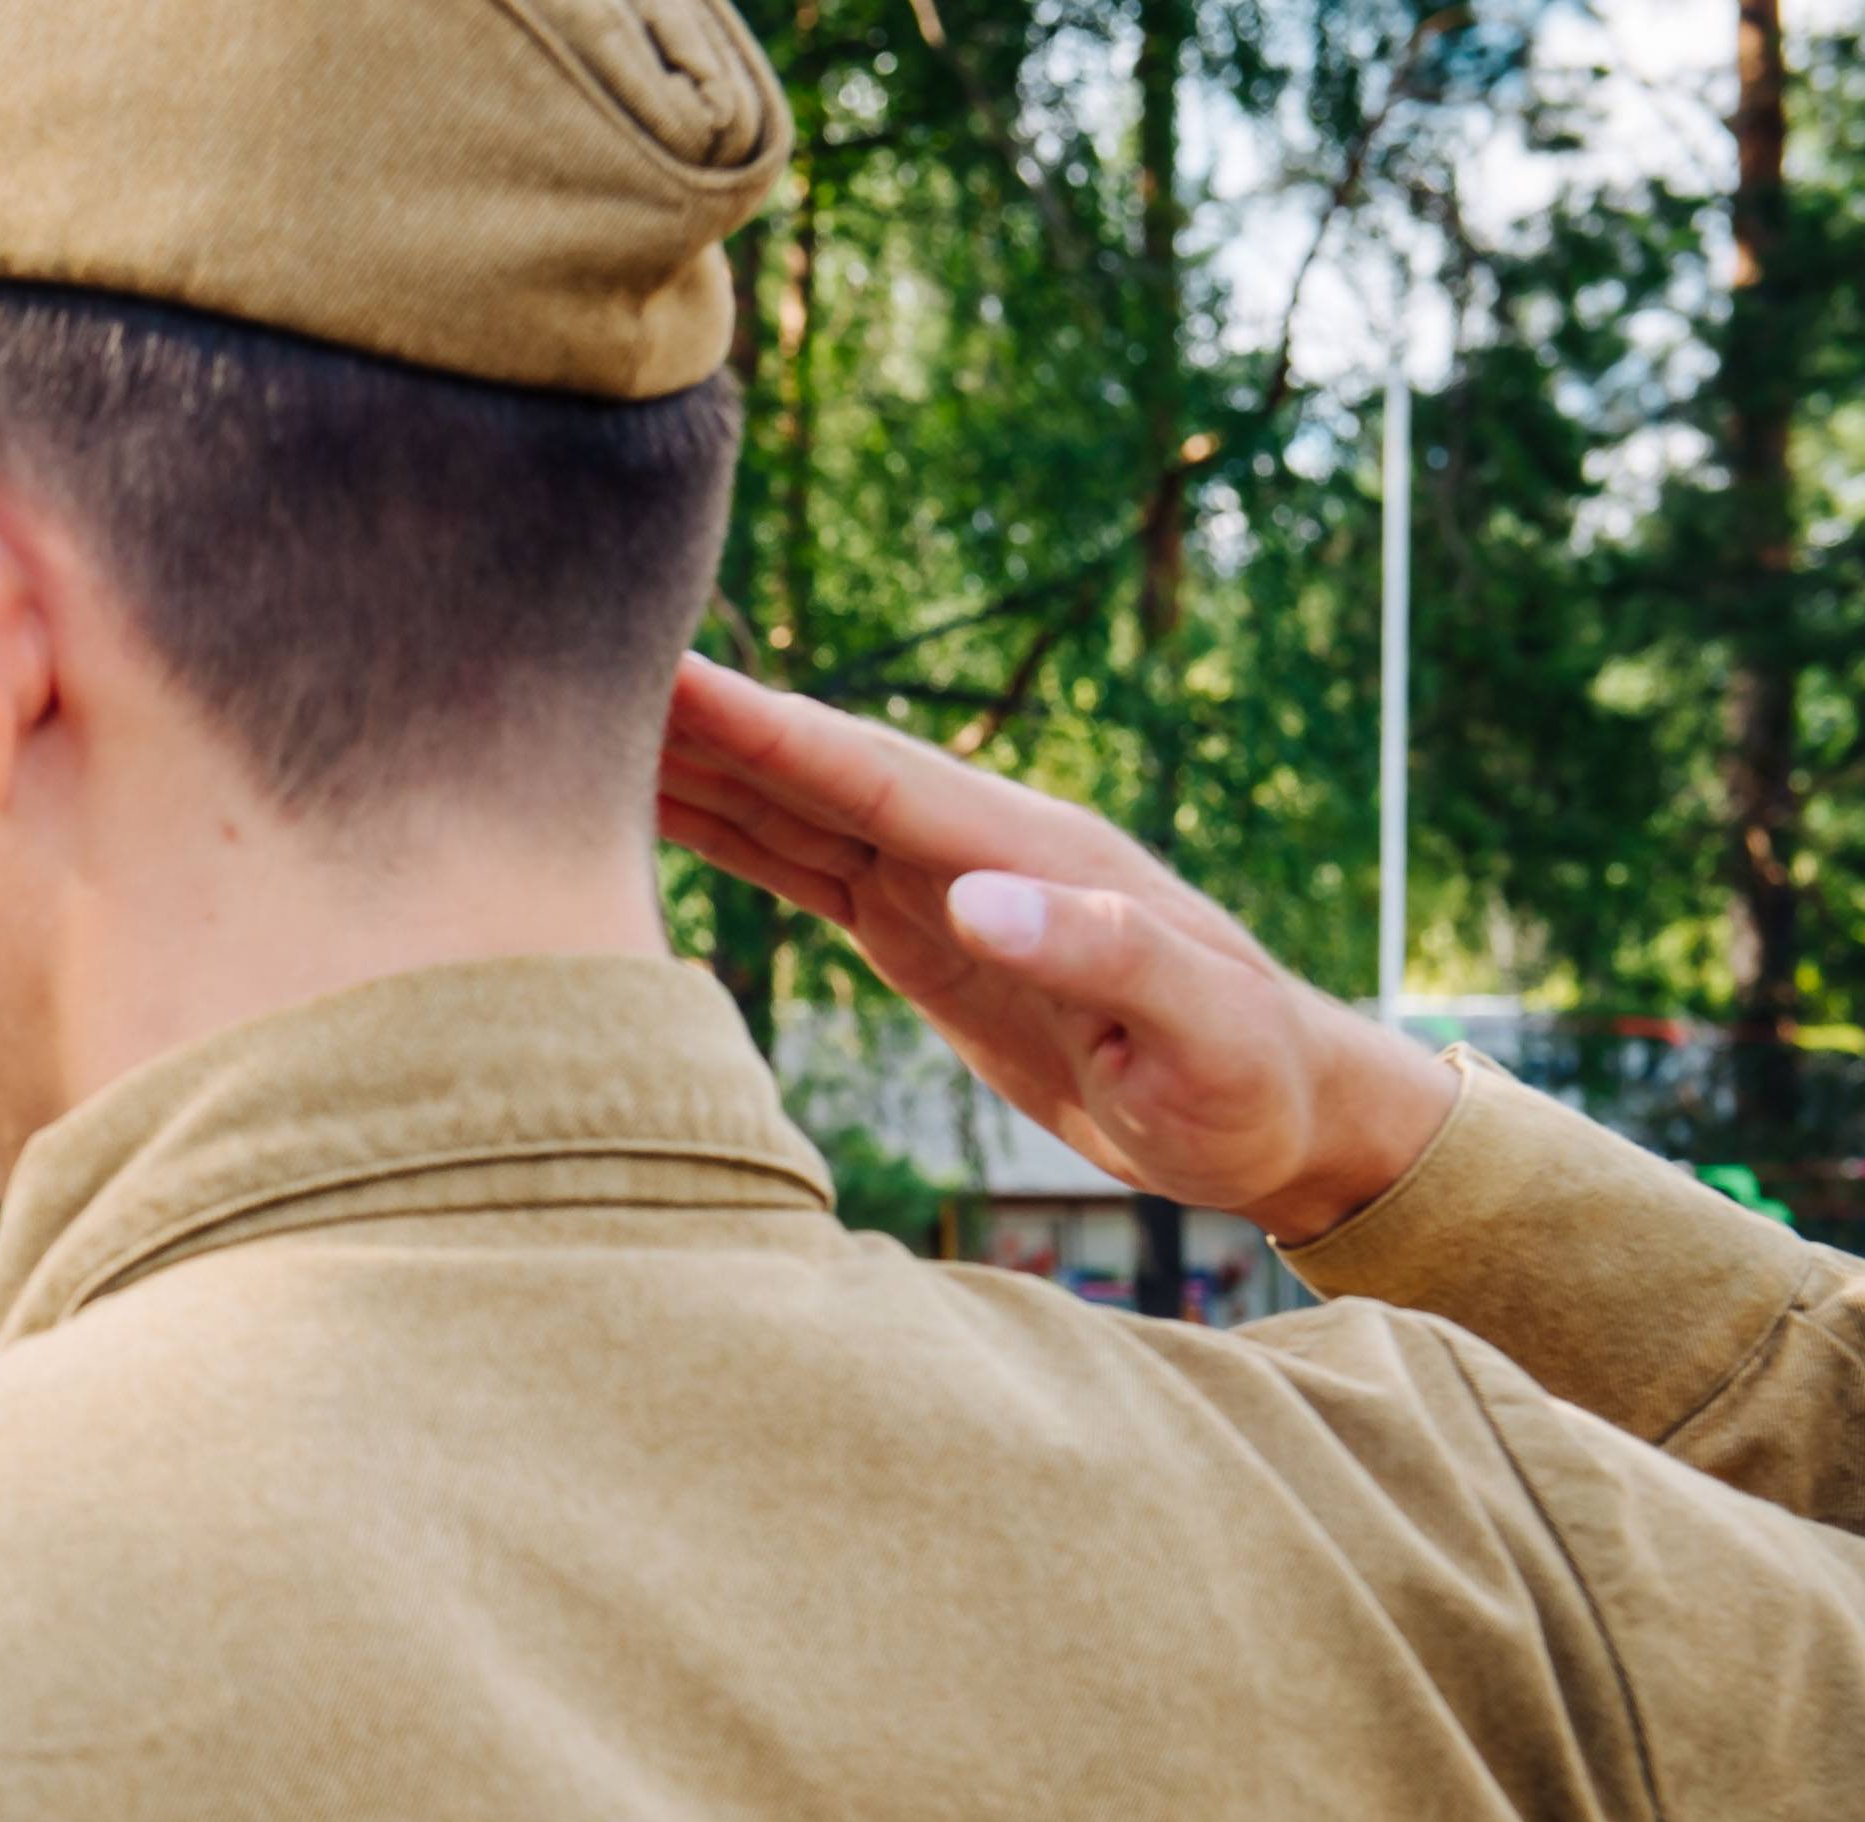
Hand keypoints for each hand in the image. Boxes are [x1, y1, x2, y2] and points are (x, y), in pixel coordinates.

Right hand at [656, 656, 1460, 1241]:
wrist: (1284, 1118)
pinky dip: (730, 827)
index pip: (871, 774)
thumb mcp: (1198, 1030)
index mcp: (1029, 853)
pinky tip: (660, 805)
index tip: (668, 673)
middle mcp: (976, 845)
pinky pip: (806, 863)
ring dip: (696, 763)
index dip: (766, 728)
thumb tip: (978, 894)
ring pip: (794, 806)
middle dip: (702, 719)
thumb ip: (1098, 950)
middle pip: (811, 768)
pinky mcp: (928, 930)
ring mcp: (946, 882)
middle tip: (581, 661)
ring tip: (585, 720)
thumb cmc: (1251, 1081)